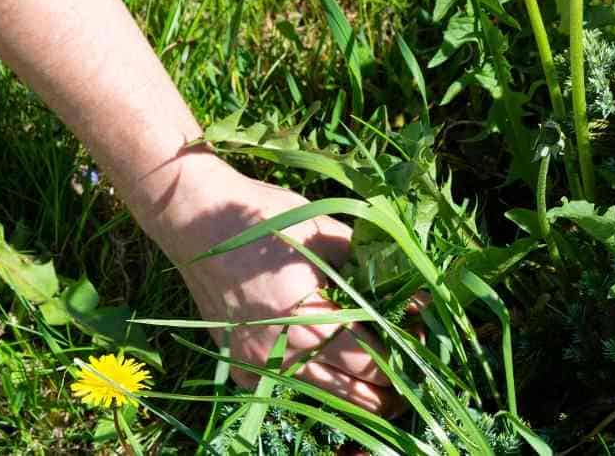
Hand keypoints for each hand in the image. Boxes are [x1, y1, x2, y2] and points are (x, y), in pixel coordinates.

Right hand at [144, 153, 398, 413]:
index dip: (401, 361)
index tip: (420, 349)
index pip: (369, 363)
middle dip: (383, 392)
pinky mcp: (238, 362)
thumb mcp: (325, 232)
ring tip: (379, 389)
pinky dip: (312, 384)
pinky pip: (284, 386)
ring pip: (317, 395)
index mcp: (306, 318)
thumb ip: (372, 267)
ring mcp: (254, 361)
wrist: (194, 219)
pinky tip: (331, 373)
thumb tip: (417, 296)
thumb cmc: (264, 218)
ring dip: (351, 395)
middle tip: (408, 383)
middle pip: (347, 393)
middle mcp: (279, 350)